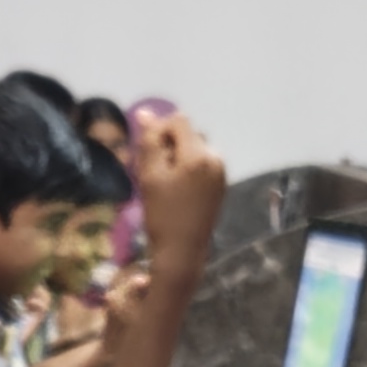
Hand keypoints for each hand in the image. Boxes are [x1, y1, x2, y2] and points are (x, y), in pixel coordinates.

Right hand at [132, 112, 227, 266]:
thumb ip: (149, 142)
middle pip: (187, 134)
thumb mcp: (150, 176)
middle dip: (168, 146)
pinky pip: (201, 164)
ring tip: (161, 183)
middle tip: (151, 172)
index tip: (147, 156)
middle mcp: (216, 158)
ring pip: (193, 149)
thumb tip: (145, 113)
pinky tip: (175, 191)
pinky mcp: (220, 185)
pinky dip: (186, 169)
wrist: (182, 253)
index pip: (179, 121)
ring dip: (175, 158)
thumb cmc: (162, 215)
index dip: (159, 131)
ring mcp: (221, 172)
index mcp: (200, 154)